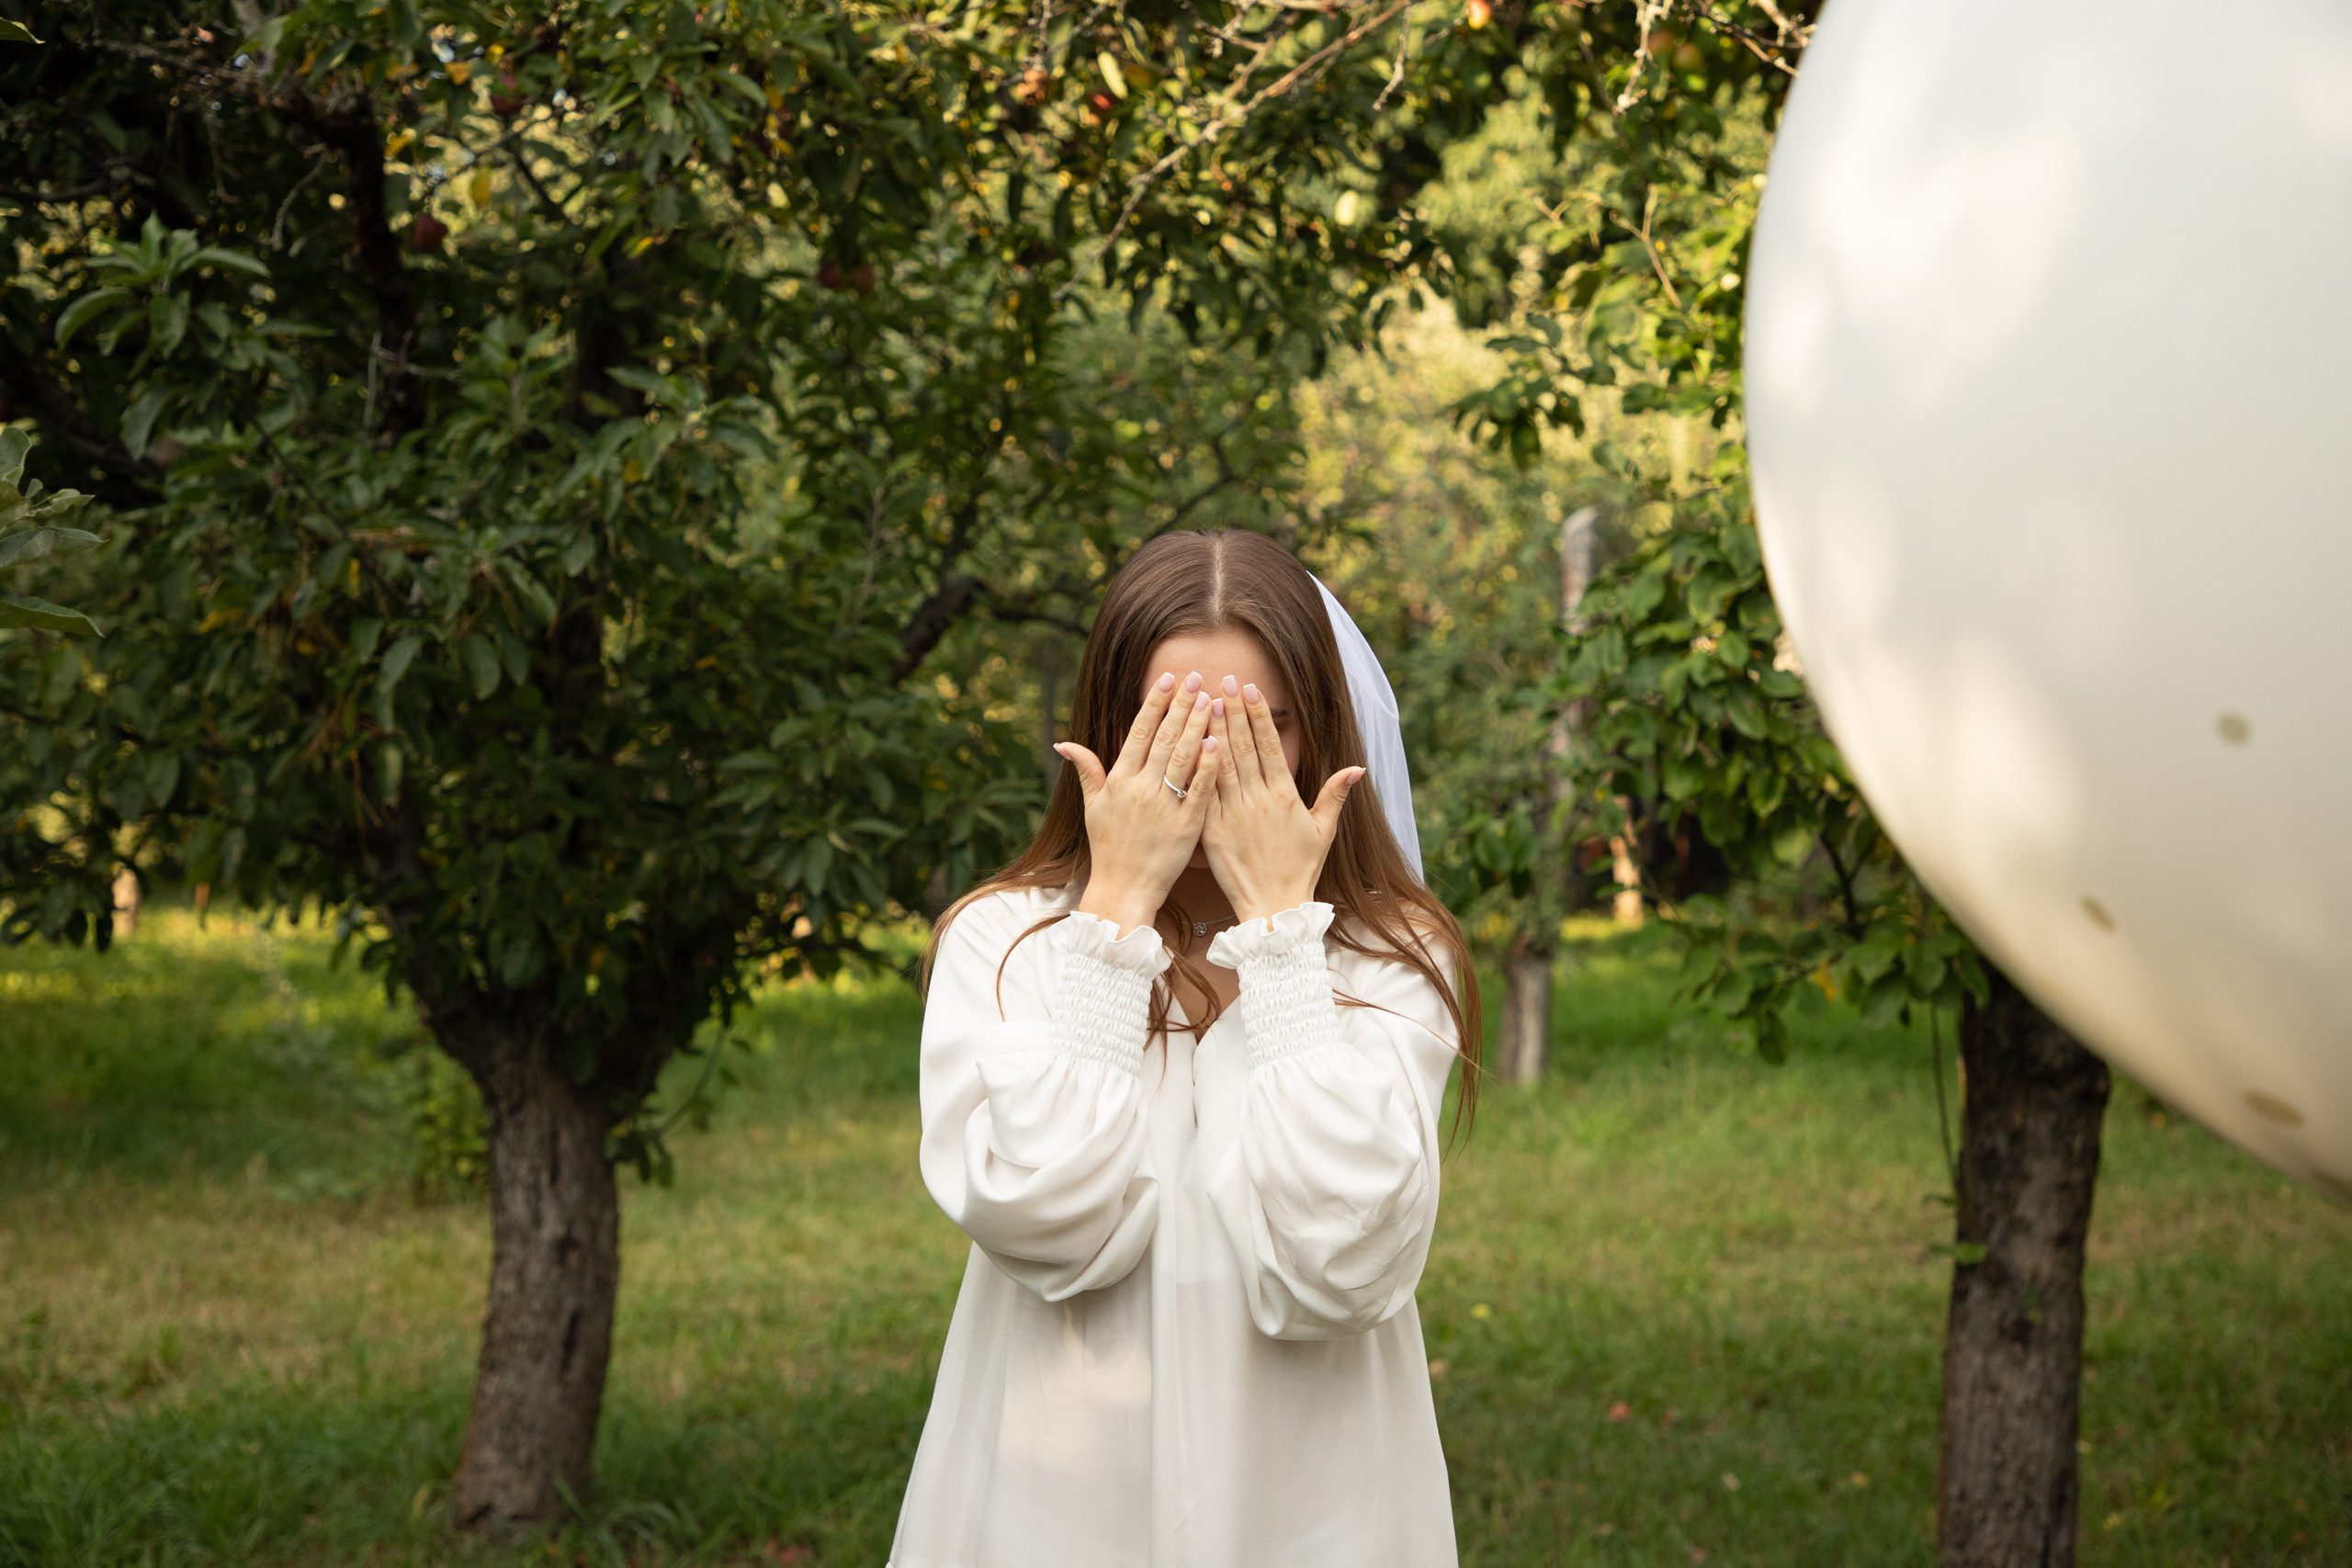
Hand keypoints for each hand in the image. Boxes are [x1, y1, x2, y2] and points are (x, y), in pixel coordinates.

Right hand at [1055, 671, 1222, 936]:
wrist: (1123, 890)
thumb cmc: (1109, 848)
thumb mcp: (1092, 807)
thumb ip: (1086, 770)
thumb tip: (1063, 742)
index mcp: (1119, 780)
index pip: (1139, 732)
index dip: (1155, 703)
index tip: (1169, 678)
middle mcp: (1140, 789)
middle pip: (1164, 738)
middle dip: (1181, 705)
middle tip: (1198, 677)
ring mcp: (1164, 807)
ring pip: (1183, 758)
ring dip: (1197, 726)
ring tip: (1211, 699)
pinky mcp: (1186, 826)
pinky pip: (1199, 790)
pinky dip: (1208, 766)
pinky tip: (1218, 743)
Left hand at [1201, 677, 1362, 923]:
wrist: (1273, 908)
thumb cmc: (1301, 871)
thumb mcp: (1324, 832)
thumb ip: (1335, 795)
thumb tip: (1357, 768)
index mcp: (1284, 796)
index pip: (1269, 745)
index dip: (1258, 714)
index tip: (1250, 689)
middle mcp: (1257, 800)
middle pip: (1242, 746)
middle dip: (1232, 710)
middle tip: (1223, 681)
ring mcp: (1232, 814)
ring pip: (1219, 763)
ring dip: (1211, 730)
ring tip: (1203, 701)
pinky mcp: (1211, 830)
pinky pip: (1201, 793)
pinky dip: (1195, 767)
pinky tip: (1188, 744)